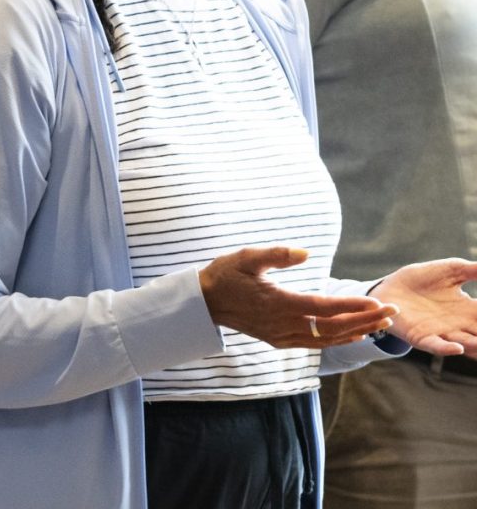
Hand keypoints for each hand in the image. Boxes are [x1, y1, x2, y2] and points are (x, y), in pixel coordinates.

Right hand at [199, 247, 397, 348]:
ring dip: (355, 332)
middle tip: (391, 314)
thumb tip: (306, 253)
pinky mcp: (277, 340)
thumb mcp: (247, 256)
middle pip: (332, 328)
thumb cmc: (226, 274)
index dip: (353, 306)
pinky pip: (313, 344)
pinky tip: (350, 335)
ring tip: (379, 325)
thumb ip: (276, 255)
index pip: (324, 308)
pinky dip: (336, 340)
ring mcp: (280, 336)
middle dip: (364, 321)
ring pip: (325, 339)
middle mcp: (282, 324)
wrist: (204, 301)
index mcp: (278, 303)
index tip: (378, 303)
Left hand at [370, 258, 476, 356]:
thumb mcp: (450, 270)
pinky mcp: (421, 337)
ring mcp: (442, 332)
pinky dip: (448, 348)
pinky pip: (437, 345)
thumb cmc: (421, 279)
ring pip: (467, 343)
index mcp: (469, 309)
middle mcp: (460, 325)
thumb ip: (473, 270)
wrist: (389, 287)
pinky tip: (458, 347)